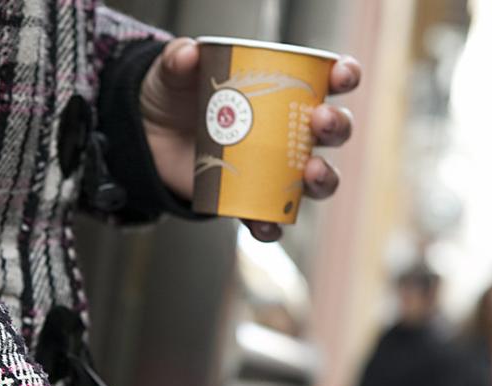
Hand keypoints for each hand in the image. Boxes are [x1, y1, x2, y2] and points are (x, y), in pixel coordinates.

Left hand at [141, 37, 361, 241]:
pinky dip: (272, 225)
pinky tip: (266, 223)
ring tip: (311, 171)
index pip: (327, 80)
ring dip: (323, 177)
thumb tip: (186, 55)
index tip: (341, 76)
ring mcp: (274, 169)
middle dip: (336, 126)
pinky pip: (271, 219)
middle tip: (320, 121)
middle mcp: (288, 132)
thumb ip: (176, 60)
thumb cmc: (174, 99)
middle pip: (332, 132)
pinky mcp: (250, 199)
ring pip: (316, 180)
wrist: (148, 140)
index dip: (343, 76)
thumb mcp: (171, 72)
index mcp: (282, 91)